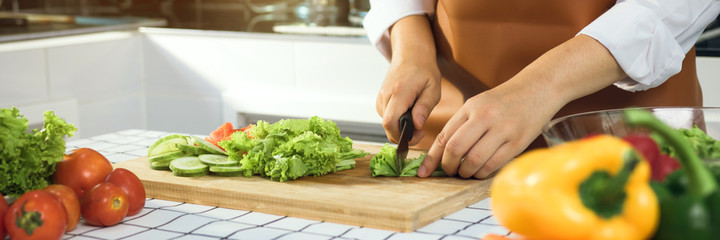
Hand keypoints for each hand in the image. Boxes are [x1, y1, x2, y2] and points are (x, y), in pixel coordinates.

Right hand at [377, 15, 439, 144]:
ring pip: (387, 124)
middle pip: (387, 126)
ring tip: (417, 118)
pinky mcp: (380, 100)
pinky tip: (409, 114)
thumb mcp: (433, 89)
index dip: (401, 136)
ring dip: (401, 127)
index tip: (418, 135)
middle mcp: (385, 96)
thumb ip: (424, 107)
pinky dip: (397, 121)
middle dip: (403, 135)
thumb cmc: (424, 71)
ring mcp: (380, 98)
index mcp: (399, 92)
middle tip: (420, 131)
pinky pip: (387, 117)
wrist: (411, 54)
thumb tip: (417, 126)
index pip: (389, 122)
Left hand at [416, 34, 626, 177]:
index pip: (445, 136)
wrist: (539, 88)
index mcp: (471, 107)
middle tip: (449, 171)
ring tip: (465, 172)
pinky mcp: (518, 142)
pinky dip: (482, 173)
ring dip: (465, 172)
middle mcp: (485, 117)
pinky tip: (480, 171)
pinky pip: (493, 164)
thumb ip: (461, 124)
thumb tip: (442, 151)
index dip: (432, 157)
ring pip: (474, 160)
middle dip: (448, 166)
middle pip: (456, 149)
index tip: (423, 171)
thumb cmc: (505, 100)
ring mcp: (502, 130)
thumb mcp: (479, 104)